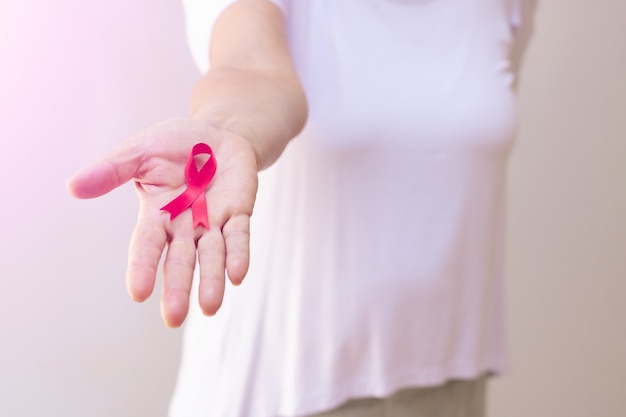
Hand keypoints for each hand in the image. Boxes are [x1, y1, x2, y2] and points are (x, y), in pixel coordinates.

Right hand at [67, 118, 257, 326]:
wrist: (215, 134)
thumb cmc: (174, 145)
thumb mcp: (139, 153)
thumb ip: (111, 171)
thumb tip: (73, 188)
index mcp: (156, 214)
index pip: (147, 246)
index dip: (143, 267)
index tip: (138, 293)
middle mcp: (184, 225)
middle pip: (180, 261)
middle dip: (177, 288)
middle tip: (174, 318)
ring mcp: (213, 221)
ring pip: (212, 256)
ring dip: (211, 280)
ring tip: (210, 308)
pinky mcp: (238, 213)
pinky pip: (239, 237)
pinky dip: (238, 255)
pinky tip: (237, 275)